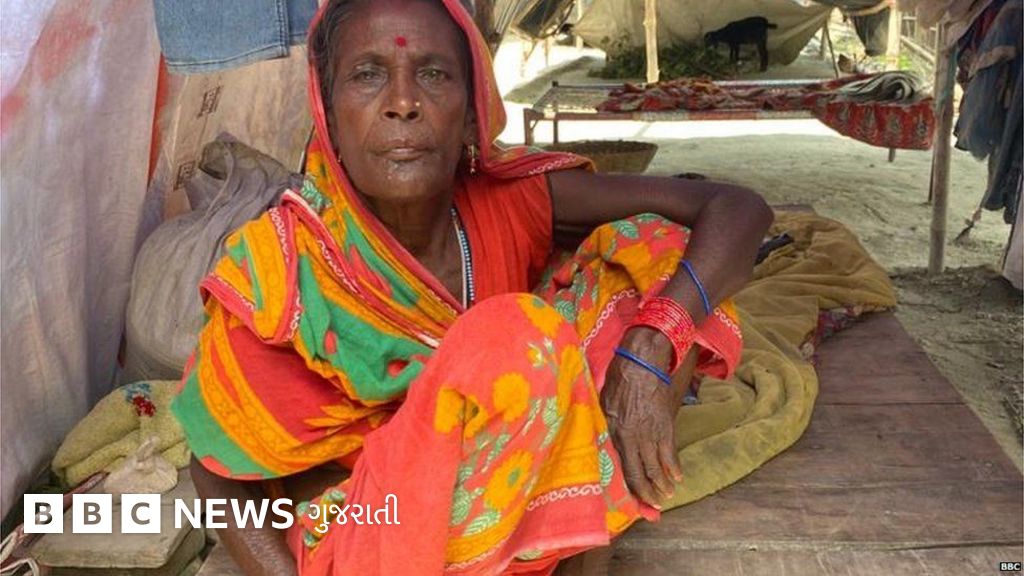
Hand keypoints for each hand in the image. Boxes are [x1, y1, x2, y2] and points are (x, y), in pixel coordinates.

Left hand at [600, 327, 690, 507]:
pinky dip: (674, 467)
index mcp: (615, 433)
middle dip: (648, 493)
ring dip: (662, 484)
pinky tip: (677, 477)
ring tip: (666, 495)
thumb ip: (606, 423)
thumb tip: (604, 438)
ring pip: (656, 467)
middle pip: (641, 474)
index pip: (623, 469)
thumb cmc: (620, 378)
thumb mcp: (603, 402)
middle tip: (655, 506)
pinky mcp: (666, 424)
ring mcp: (651, 432)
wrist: (642, 361)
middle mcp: (633, 437)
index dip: (630, 488)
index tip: (635, 501)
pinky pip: (670, 452)